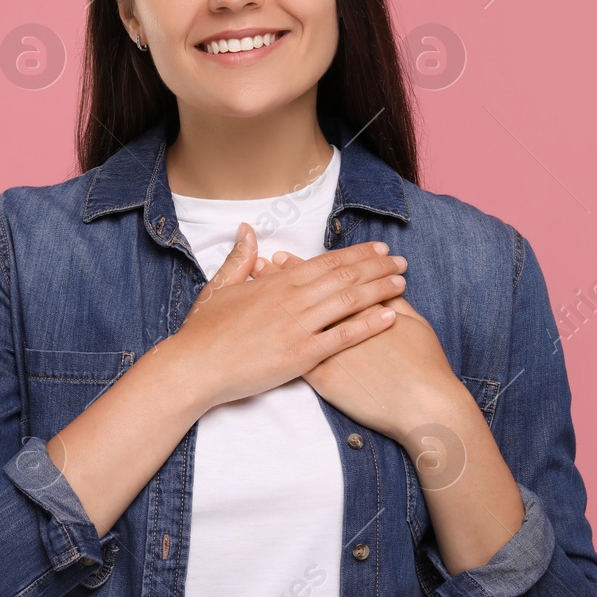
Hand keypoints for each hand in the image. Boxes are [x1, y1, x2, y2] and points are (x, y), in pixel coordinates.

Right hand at [159, 223, 408, 411]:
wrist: (194, 367)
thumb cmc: (204, 331)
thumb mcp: (219, 287)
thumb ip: (239, 259)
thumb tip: (246, 230)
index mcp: (276, 282)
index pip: (325, 261)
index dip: (355, 254)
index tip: (378, 249)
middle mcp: (292, 299)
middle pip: (344, 276)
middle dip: (376, 267)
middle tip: (401, 262)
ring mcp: (298, 326)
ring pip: (348, 300)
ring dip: (379, 289)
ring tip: (402, 283)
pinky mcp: (300, 355)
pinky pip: (342, 336)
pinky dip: (369, 324)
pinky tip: (390, 316)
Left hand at [250, 248, 465, 443]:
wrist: (422, 405)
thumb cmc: (424, 365)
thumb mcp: (416, 325)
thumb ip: (397, 303)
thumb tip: (388, 285)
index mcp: (362, 307)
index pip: (328, 280)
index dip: (305, 266)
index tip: (286, 256)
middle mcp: (341, 323)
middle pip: (307, 295)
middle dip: (284, 278)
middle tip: (265, 264)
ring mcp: (330, 350)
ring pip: (295, 321)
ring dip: (276, 304)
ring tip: (259, 292)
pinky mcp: (325, 378)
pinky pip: (294, 358)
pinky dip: (277, 341)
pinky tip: (262, 333)